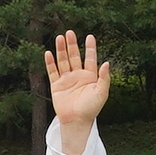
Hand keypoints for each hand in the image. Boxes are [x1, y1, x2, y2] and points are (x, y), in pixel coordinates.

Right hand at [43, 31, 110, 153]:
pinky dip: (50, 63)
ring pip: (63, 61)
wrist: (77, 121)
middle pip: (74, 56)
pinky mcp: (56, 85)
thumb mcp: (102, 93)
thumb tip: (106, 63)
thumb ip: (104, 78)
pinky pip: (52, 71)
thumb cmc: (91, 109)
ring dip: (61, 50)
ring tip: (59, 38)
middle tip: (69, 32)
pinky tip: (48, 53)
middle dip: (72, 45)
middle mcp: (78, 76)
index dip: (90, 48)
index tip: (90, 36)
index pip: (90, 58)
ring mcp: (66, 80)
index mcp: (90, 77)